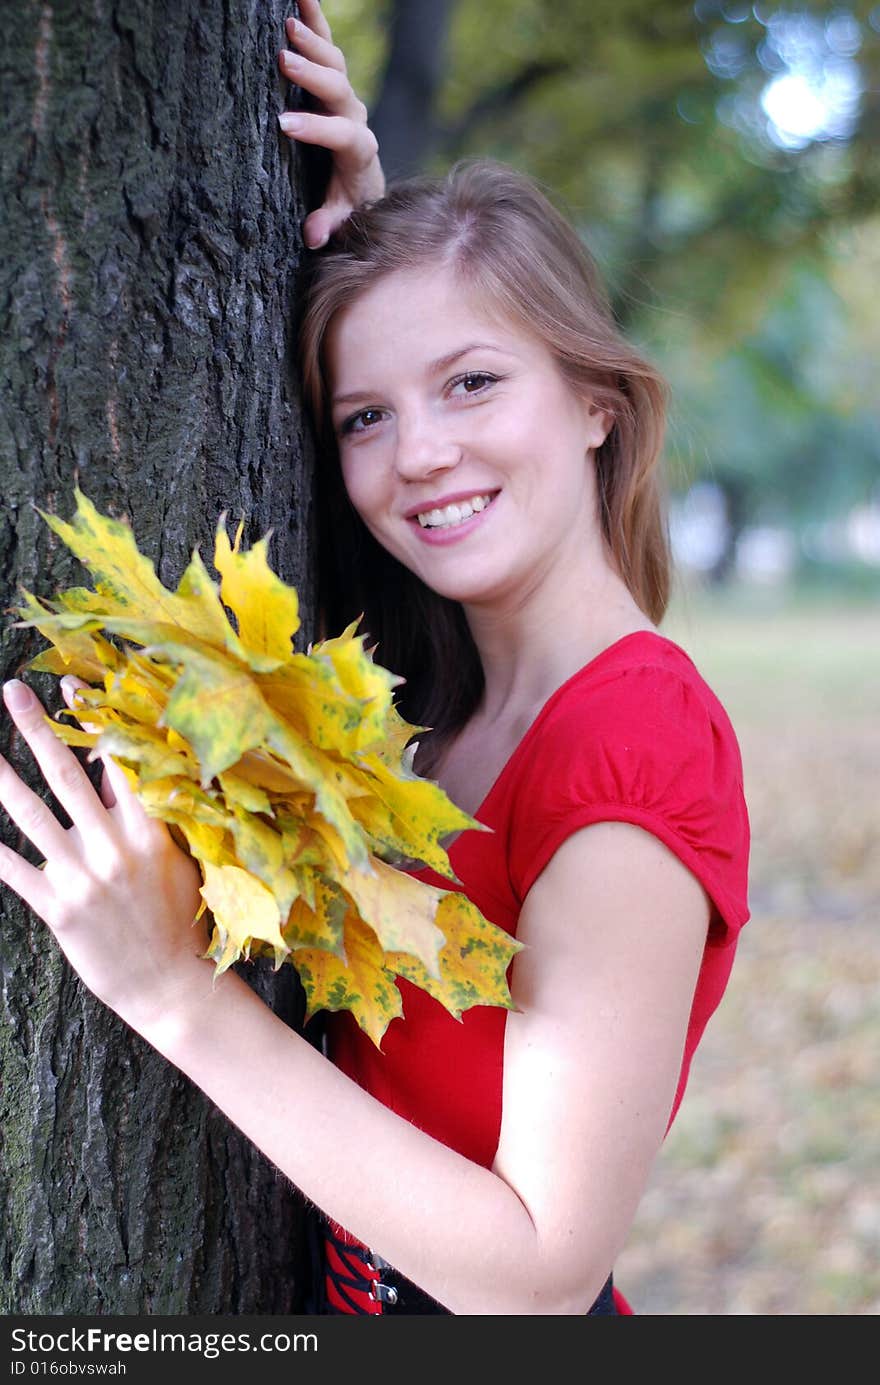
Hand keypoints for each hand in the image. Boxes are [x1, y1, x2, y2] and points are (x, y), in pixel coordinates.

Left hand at [0, 677, 208, 1034]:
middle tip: (12, 691)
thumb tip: (113, 770)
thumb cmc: (178, 921)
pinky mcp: (58, 908)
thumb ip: (143, 816)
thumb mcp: (176, 861)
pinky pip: (13, 868)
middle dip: (36, 729)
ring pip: (31, 814)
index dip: (93, 720)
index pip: (119, 761)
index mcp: (151, 830)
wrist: (170, 987)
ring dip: (0, 776)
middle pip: (67, 775)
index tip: (69, 684)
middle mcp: (114, 847)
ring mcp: (83, 877)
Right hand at [278, 1, 384, 248]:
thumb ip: (330, 223)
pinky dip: (315, 20)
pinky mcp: (336, 80)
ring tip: (286, 25)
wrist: (365, 182)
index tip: (284, 123)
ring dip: (312, 42)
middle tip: (283, 60)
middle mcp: (355, 116)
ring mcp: (346, 95)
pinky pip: (328, 44)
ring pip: (334, 63)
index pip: (341, 134)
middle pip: (338, 89)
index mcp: (358, 150)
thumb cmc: (349, 202)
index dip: (316, 128)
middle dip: (312, 75)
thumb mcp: (341, 217)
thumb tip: (313, 237)